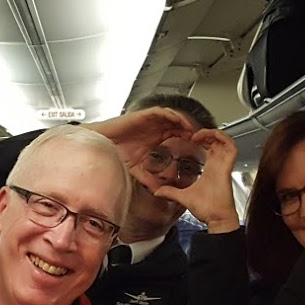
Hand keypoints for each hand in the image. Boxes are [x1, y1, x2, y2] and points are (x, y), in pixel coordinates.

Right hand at [86, 108, 201, 177]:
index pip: (177, 136)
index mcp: (156, 137)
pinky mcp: (145, 115)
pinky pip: (164, 112)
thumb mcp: (138, 170)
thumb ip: (149, 179)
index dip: (188, 140)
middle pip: (179, 125)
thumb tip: (159, 192)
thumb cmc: (117, 152)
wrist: (103, 142)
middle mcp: (155, 127)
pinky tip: (180, 122)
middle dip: (190, 130)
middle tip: (201, 138)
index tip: (198, 148)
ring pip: (174, 117)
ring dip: (185, 122)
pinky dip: (173, 116)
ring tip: (194, 130)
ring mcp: (151, 120)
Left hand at [154, 128, 239, 231]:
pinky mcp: (228, 167)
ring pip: (224, 140)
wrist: (216, 218)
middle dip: (205, 133)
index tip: (189, 137)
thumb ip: (170, 192)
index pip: (209, 147)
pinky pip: (231, 147)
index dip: (201, 138)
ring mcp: (224, 164)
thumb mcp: (183, 196)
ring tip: (198, 135)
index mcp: (211, 168)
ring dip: (212, 133)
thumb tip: (157, 192)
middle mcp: (218, 164)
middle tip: (192, 134)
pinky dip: (222, 138)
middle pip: (217, 140)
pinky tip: (208, 138)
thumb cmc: (206, 209)